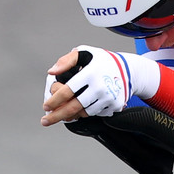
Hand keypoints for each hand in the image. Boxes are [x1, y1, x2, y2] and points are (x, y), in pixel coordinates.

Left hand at [40, 47, 159, 125]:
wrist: (128, 70)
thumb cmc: (103, 61)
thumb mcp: (84, 53)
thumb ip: (66, 60)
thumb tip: (52, 72)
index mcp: (91, 73)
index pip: (67, 91)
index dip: (54, 100)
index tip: (46, 105)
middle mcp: (100, 87)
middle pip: (74, 106)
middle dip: (56, 115)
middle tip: (45, 120)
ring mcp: (108, 98)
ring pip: (83, 112)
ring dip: (70, 115)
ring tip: (60, 115)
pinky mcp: (114, 106)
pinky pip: (95, 114)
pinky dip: (84, 114)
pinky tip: (77, 112)